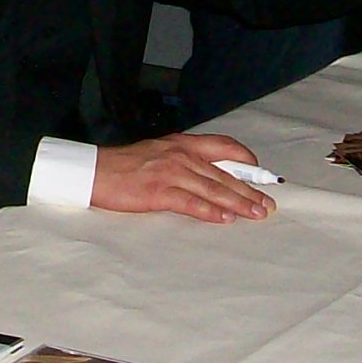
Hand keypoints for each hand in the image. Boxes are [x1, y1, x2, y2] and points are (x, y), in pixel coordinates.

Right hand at [90, 135, 274, 222]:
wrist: (94, 171)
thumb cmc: (124, 165)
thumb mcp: (159, 152)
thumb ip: (184, 160)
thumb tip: (209, 175)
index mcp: (182, 144)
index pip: (223, 146)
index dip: (245, 160)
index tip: (260, 173)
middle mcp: (181, 155)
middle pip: (223, 174)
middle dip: (249, 190)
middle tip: (267, 203)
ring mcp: (171, 173)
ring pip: (214, 189)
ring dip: (239, 203)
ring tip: (256, 213)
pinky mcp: (159, 192)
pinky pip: (192, 203)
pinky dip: (212, 212)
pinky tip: (226, 218)